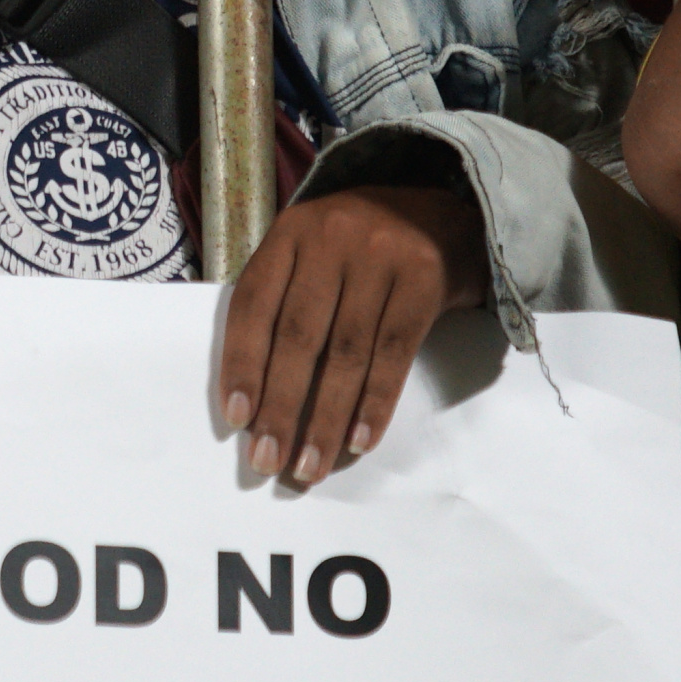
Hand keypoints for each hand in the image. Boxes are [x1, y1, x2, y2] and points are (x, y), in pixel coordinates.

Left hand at [215, 182, 490, 488]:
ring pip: (345, 354)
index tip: (236, 419)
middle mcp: (331, 238)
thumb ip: (283, 301)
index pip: (253, 306)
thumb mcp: (314, 252)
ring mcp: (380, 257)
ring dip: (324, 419)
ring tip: (309, 465)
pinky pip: (393, 354)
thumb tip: (255, 396)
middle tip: (268, 461)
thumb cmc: (362, 250)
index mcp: (291, 232)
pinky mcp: (423, 279)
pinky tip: (358, 440)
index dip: (242, 365)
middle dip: (279, 407)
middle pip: (297, 337)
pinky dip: (374, 404)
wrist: (444, 216)